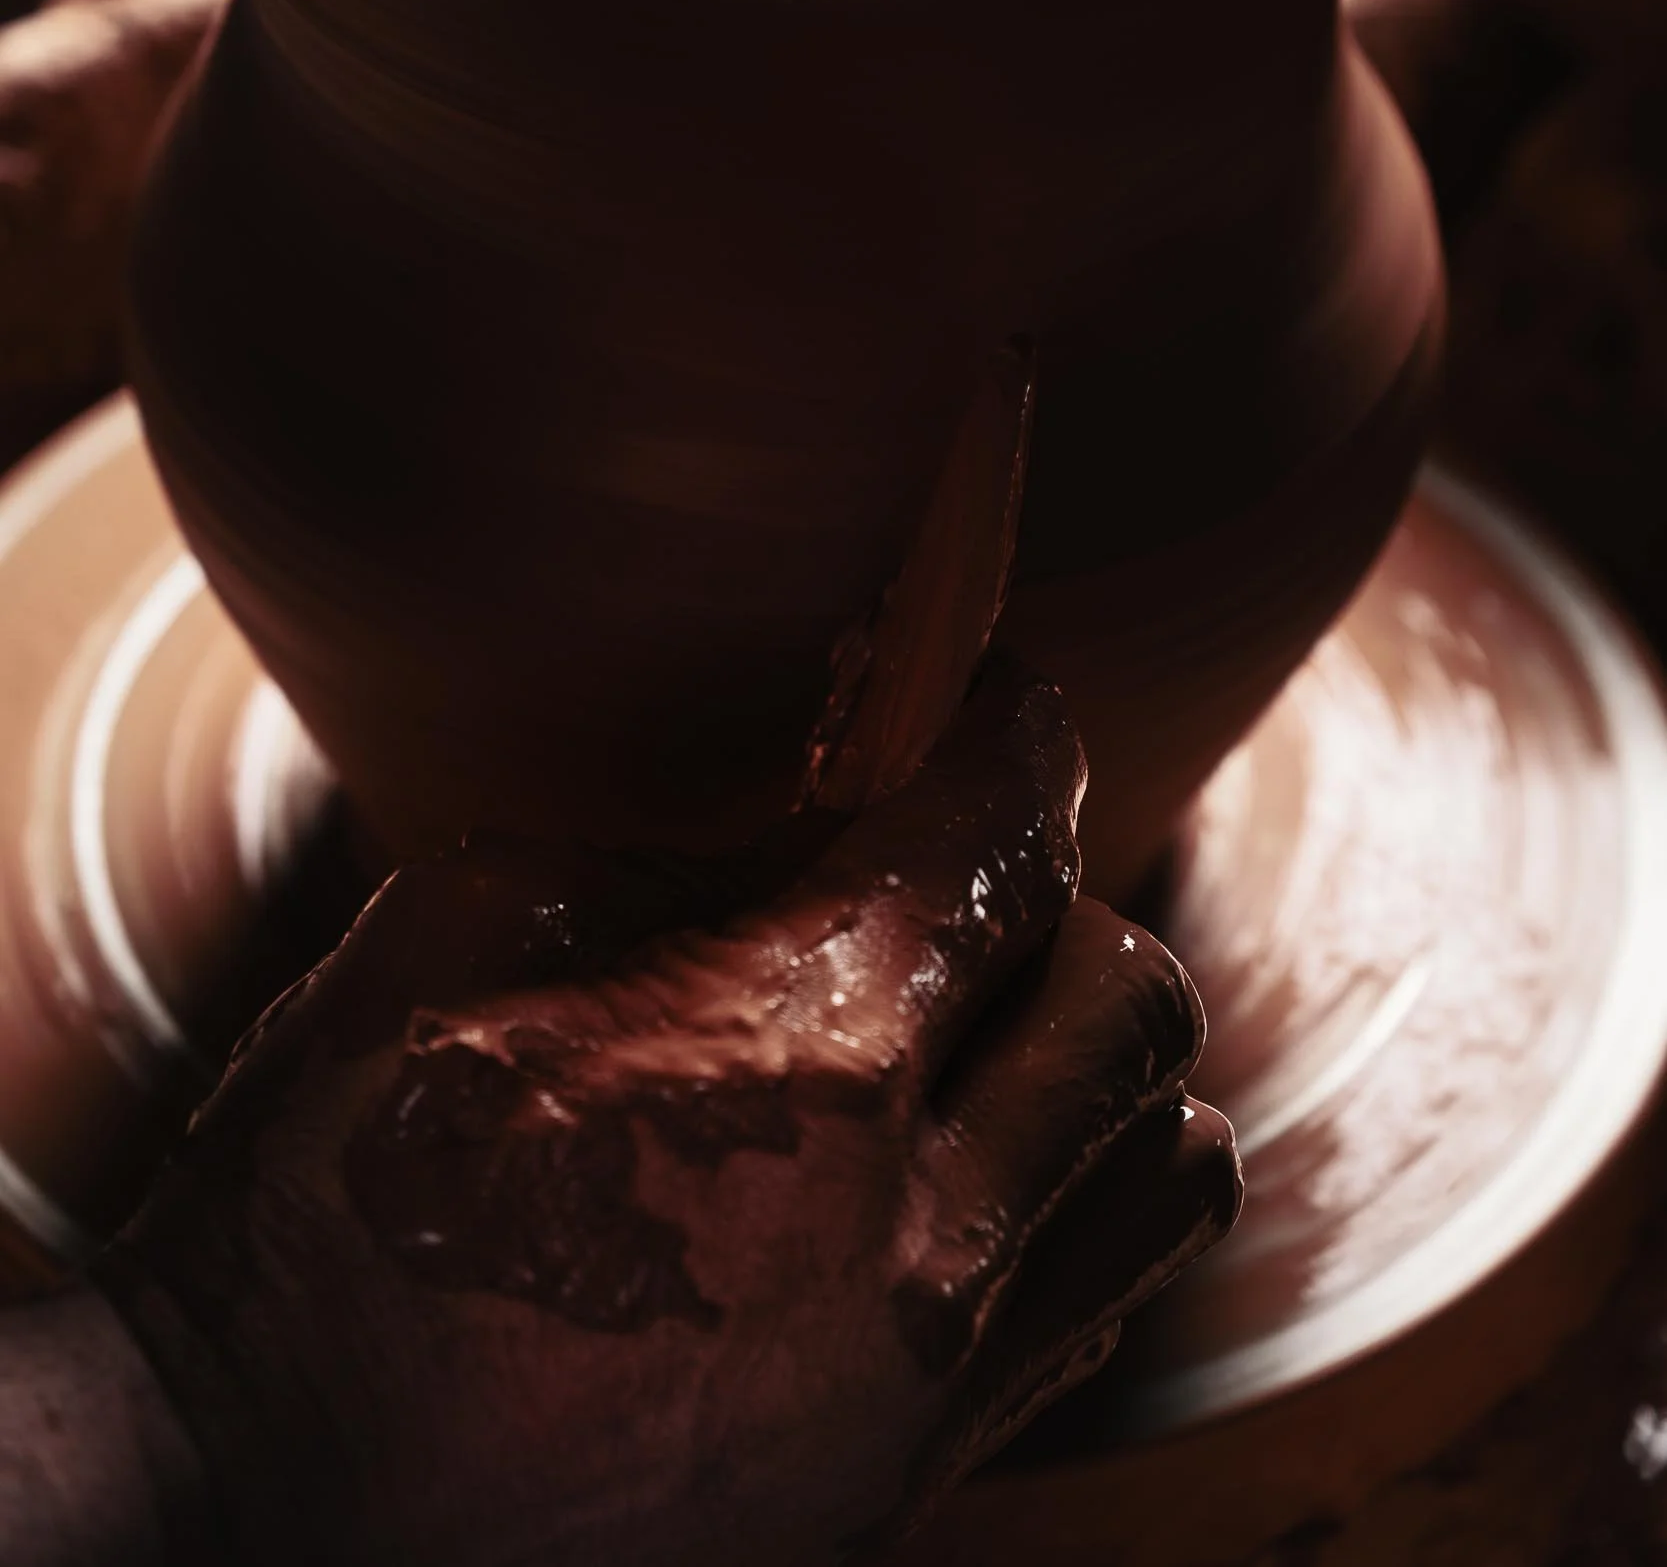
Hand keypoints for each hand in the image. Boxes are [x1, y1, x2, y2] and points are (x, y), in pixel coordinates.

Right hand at [98, 658, 1236, 1566]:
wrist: (260, 1500)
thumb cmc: (333, 1195)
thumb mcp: (474, 933)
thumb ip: (682, 860)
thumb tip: (818, 822)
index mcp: (802, 1046)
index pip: (1004, 834)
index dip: (1017, 733)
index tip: (1000, 703)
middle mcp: (915, 1222)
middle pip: (1127, 991)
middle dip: (1058, 896)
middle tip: (959, 876)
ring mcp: (928, 1377)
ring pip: (1159, 1157)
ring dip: (1090, 1062)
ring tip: (984, 1031)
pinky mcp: (910, 1479)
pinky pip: (1100, 1301)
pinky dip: (1069, 1199)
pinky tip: (959, 1169)